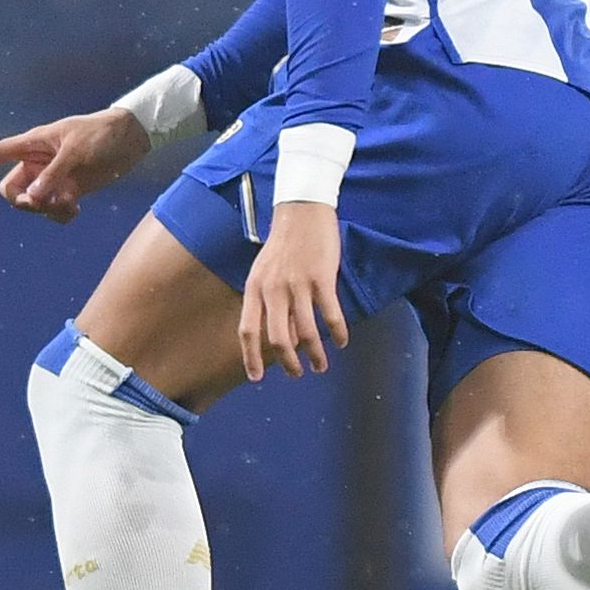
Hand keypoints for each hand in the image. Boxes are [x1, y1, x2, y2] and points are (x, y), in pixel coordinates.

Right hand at [0, 108, 151, 222]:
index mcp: (33, 144)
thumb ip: (53, 175)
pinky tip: (75, 211)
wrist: (132, 139)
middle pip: (10, 189)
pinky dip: (58, 215)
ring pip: (31, 203)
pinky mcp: (67, 190)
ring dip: (44, 210)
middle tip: (40, 203)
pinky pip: (51, 211)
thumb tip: (30, 198)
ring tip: (69, 206)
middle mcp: (37, 162)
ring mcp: (51, 178)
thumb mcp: (77, 152)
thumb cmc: (102, 135)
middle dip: (21, 201)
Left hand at [239, 202, 347, 381]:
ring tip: (321, 365)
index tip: (256, 379)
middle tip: (298, 374)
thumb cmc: (283, 244)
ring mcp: (297, 284)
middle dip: (289, 363)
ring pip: (305, 331)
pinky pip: (330, 314)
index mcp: (255, 288)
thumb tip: (282, 337)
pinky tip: (342, 341)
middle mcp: (273, 289)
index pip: (248, 331)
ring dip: (315, 354)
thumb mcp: (265, 272)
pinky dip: (337, 332)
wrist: (302, 210)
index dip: (250, 358)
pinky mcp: (322, 278)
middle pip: (278, 338)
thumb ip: (269, 302)